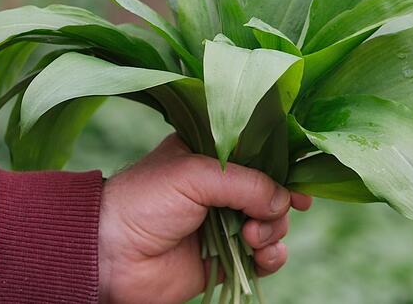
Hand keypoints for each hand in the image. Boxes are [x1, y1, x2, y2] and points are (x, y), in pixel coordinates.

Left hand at [98, 134, 311, 303]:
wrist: (110, 256)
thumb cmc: (144, 201)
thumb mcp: (196, 175)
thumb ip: (246, 183)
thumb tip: (285, 200)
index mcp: (211, 155)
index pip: (259, 154)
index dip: (284, 168)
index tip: (302, 185)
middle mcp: (220, 187)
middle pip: (272, 191)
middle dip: (277, 204)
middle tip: (260, 217)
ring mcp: (224, 222)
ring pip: (272, 223)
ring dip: (272, 231)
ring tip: (250, 238)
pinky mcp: (225, 258)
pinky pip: (265, 256)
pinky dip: (272, 257)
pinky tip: (263, 256)